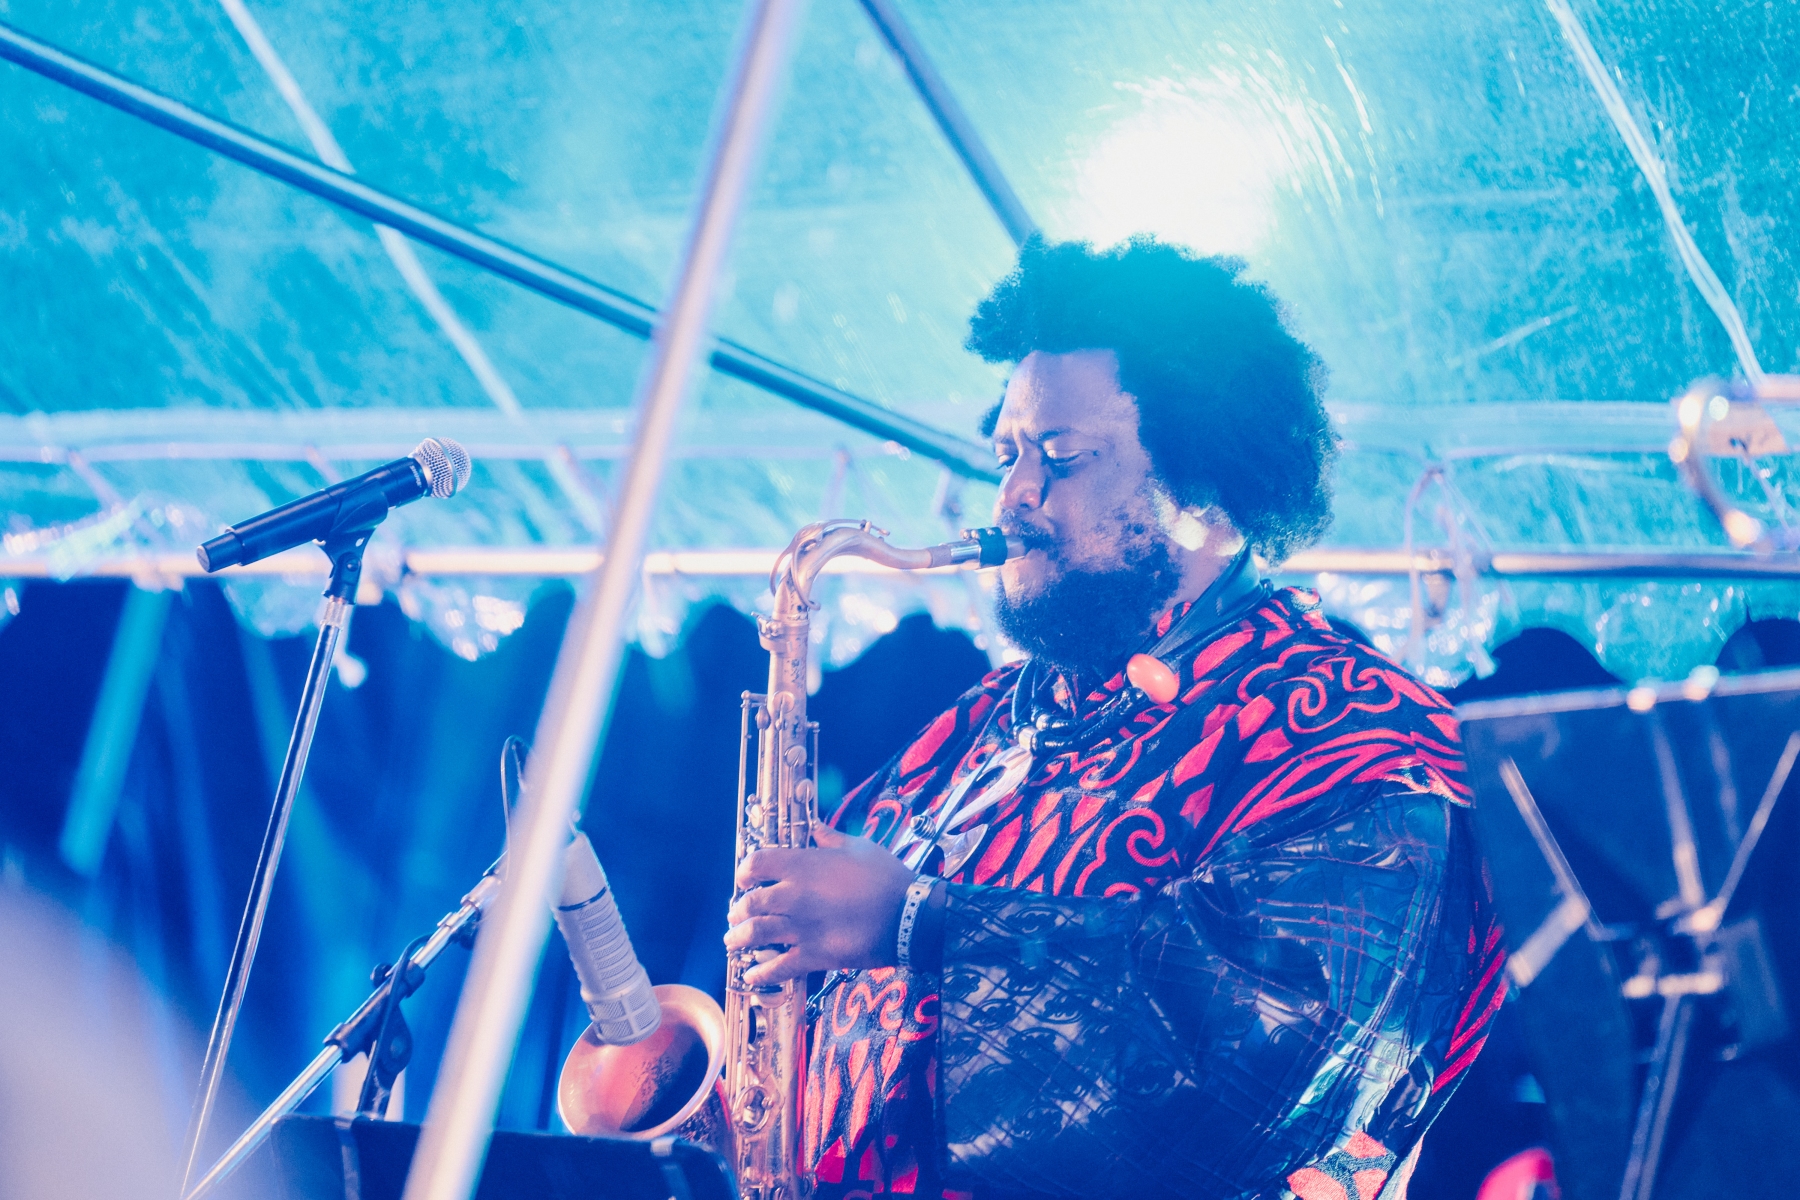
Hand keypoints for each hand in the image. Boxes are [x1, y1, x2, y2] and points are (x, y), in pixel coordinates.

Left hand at [723, 825, 916, 986]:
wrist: (908, 916)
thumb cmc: (886, 877)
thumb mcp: (859, 846)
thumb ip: (830, 837)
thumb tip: (814, 827)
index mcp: (804, 865)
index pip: (756, 863)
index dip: (745, 871)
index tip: (745, 878)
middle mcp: (795, 895)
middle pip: (750, 902)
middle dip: (738, 909)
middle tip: (736, 914)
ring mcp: (801, 927)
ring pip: (756, 934)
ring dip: (739, 938)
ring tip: (733, 941)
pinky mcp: (813, 955)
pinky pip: (778, 968)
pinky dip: (760, 974)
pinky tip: (751, 975)